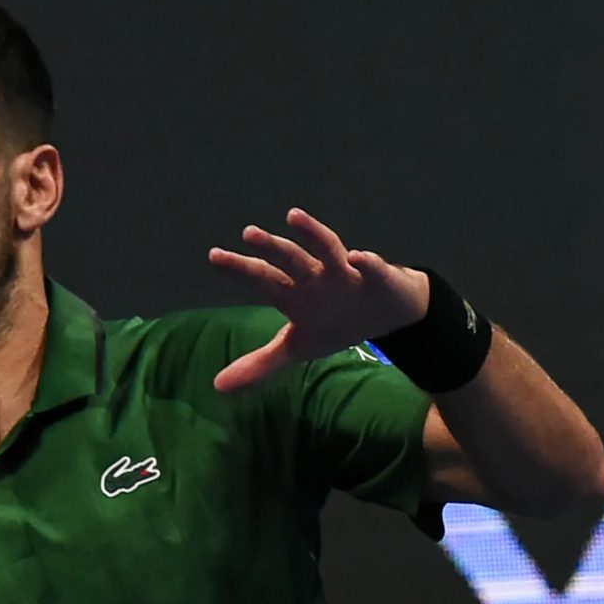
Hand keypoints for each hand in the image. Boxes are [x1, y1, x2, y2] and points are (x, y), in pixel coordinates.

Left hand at [207, 207, 428, 392]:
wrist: (389, 314)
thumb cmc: (336, 323)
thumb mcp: (296, 348)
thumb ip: (259, 364)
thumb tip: (217, 387)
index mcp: (294, 293)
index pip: (262, 278)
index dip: (240, 268)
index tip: (214, 255)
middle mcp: (316, 277)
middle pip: (290, 259)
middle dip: (271, 247)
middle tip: (248, 233)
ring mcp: (347, 274)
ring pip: (327, 249)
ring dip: (312, 234)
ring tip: (294, 216)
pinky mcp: (379, 278)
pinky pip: (373, 268)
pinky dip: (366, 263)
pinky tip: (357, 257)